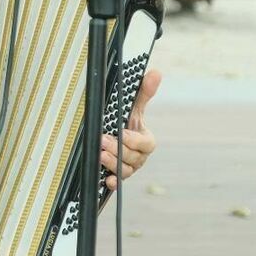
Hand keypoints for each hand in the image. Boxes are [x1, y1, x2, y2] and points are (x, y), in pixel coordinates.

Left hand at [100, 69, 159, 190]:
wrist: (112, 134)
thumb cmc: (126, 120)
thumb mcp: (133, 106)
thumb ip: (144, 92)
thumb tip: (155, 73)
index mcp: (146, 140)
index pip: (146, 144)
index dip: (134, 140)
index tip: (122, 133)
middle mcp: (139, 156)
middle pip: (133, 157)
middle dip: (118, 149)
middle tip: (103, 140)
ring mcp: (129, 167)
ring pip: (125, 170)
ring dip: (112, 163)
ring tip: (100, 154)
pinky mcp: (117, 175)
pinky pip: (118, 182)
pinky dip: (113, 182)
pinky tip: (106, 180)